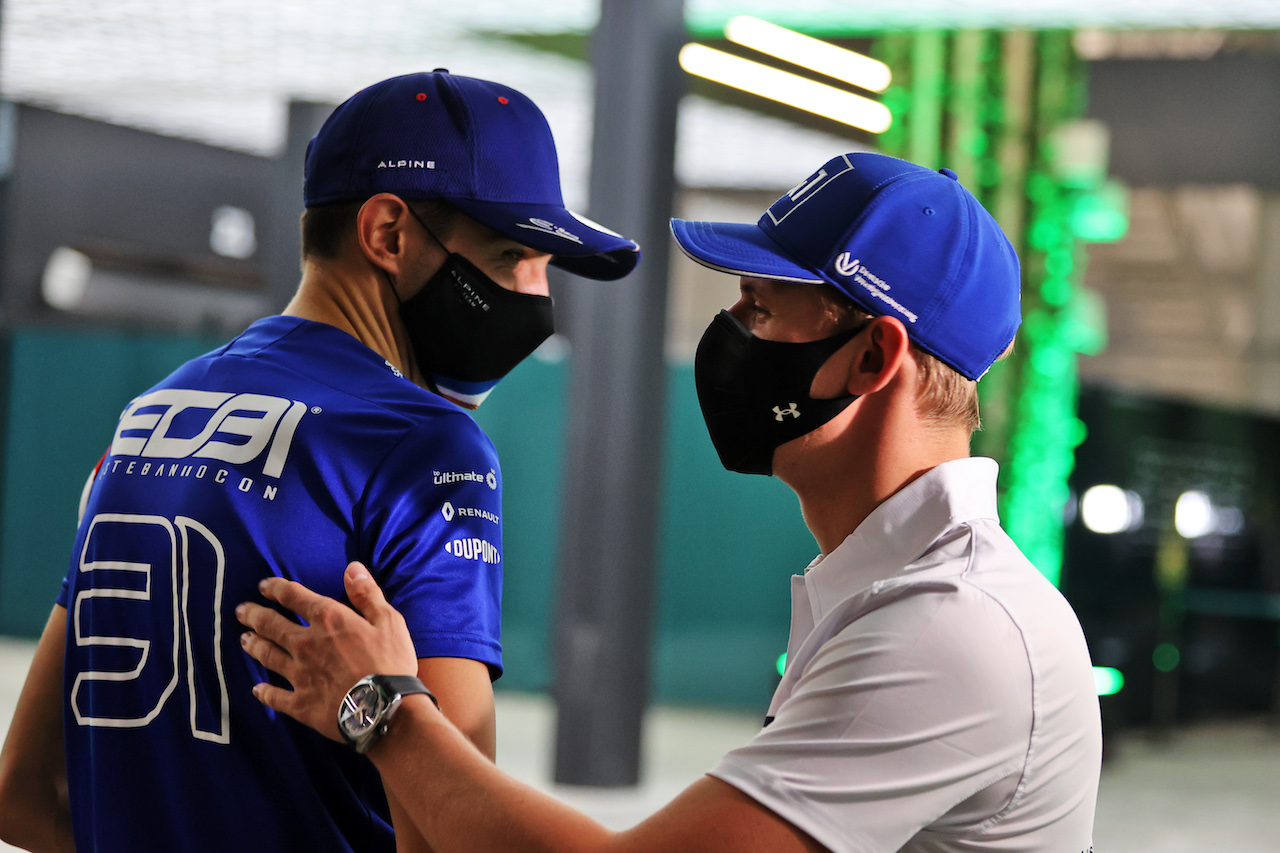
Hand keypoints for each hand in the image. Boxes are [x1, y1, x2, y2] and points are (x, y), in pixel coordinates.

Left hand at [237, 562, 418, 740]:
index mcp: (328, 620)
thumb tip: (352, 568)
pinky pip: (275, 697)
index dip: (276, 589)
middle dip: (254, 615)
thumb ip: (367, 594)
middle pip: (271, 625)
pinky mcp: (300, 704)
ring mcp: (299, 675)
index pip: (294, 597)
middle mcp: (306, 644)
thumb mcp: (388, 621)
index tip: (264, 586)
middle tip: (242, 611)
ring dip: (254, 646)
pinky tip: (257, 689)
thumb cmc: (390, 662)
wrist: (385, 710)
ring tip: (244, 640)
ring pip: (268, 656)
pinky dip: (264, 693)